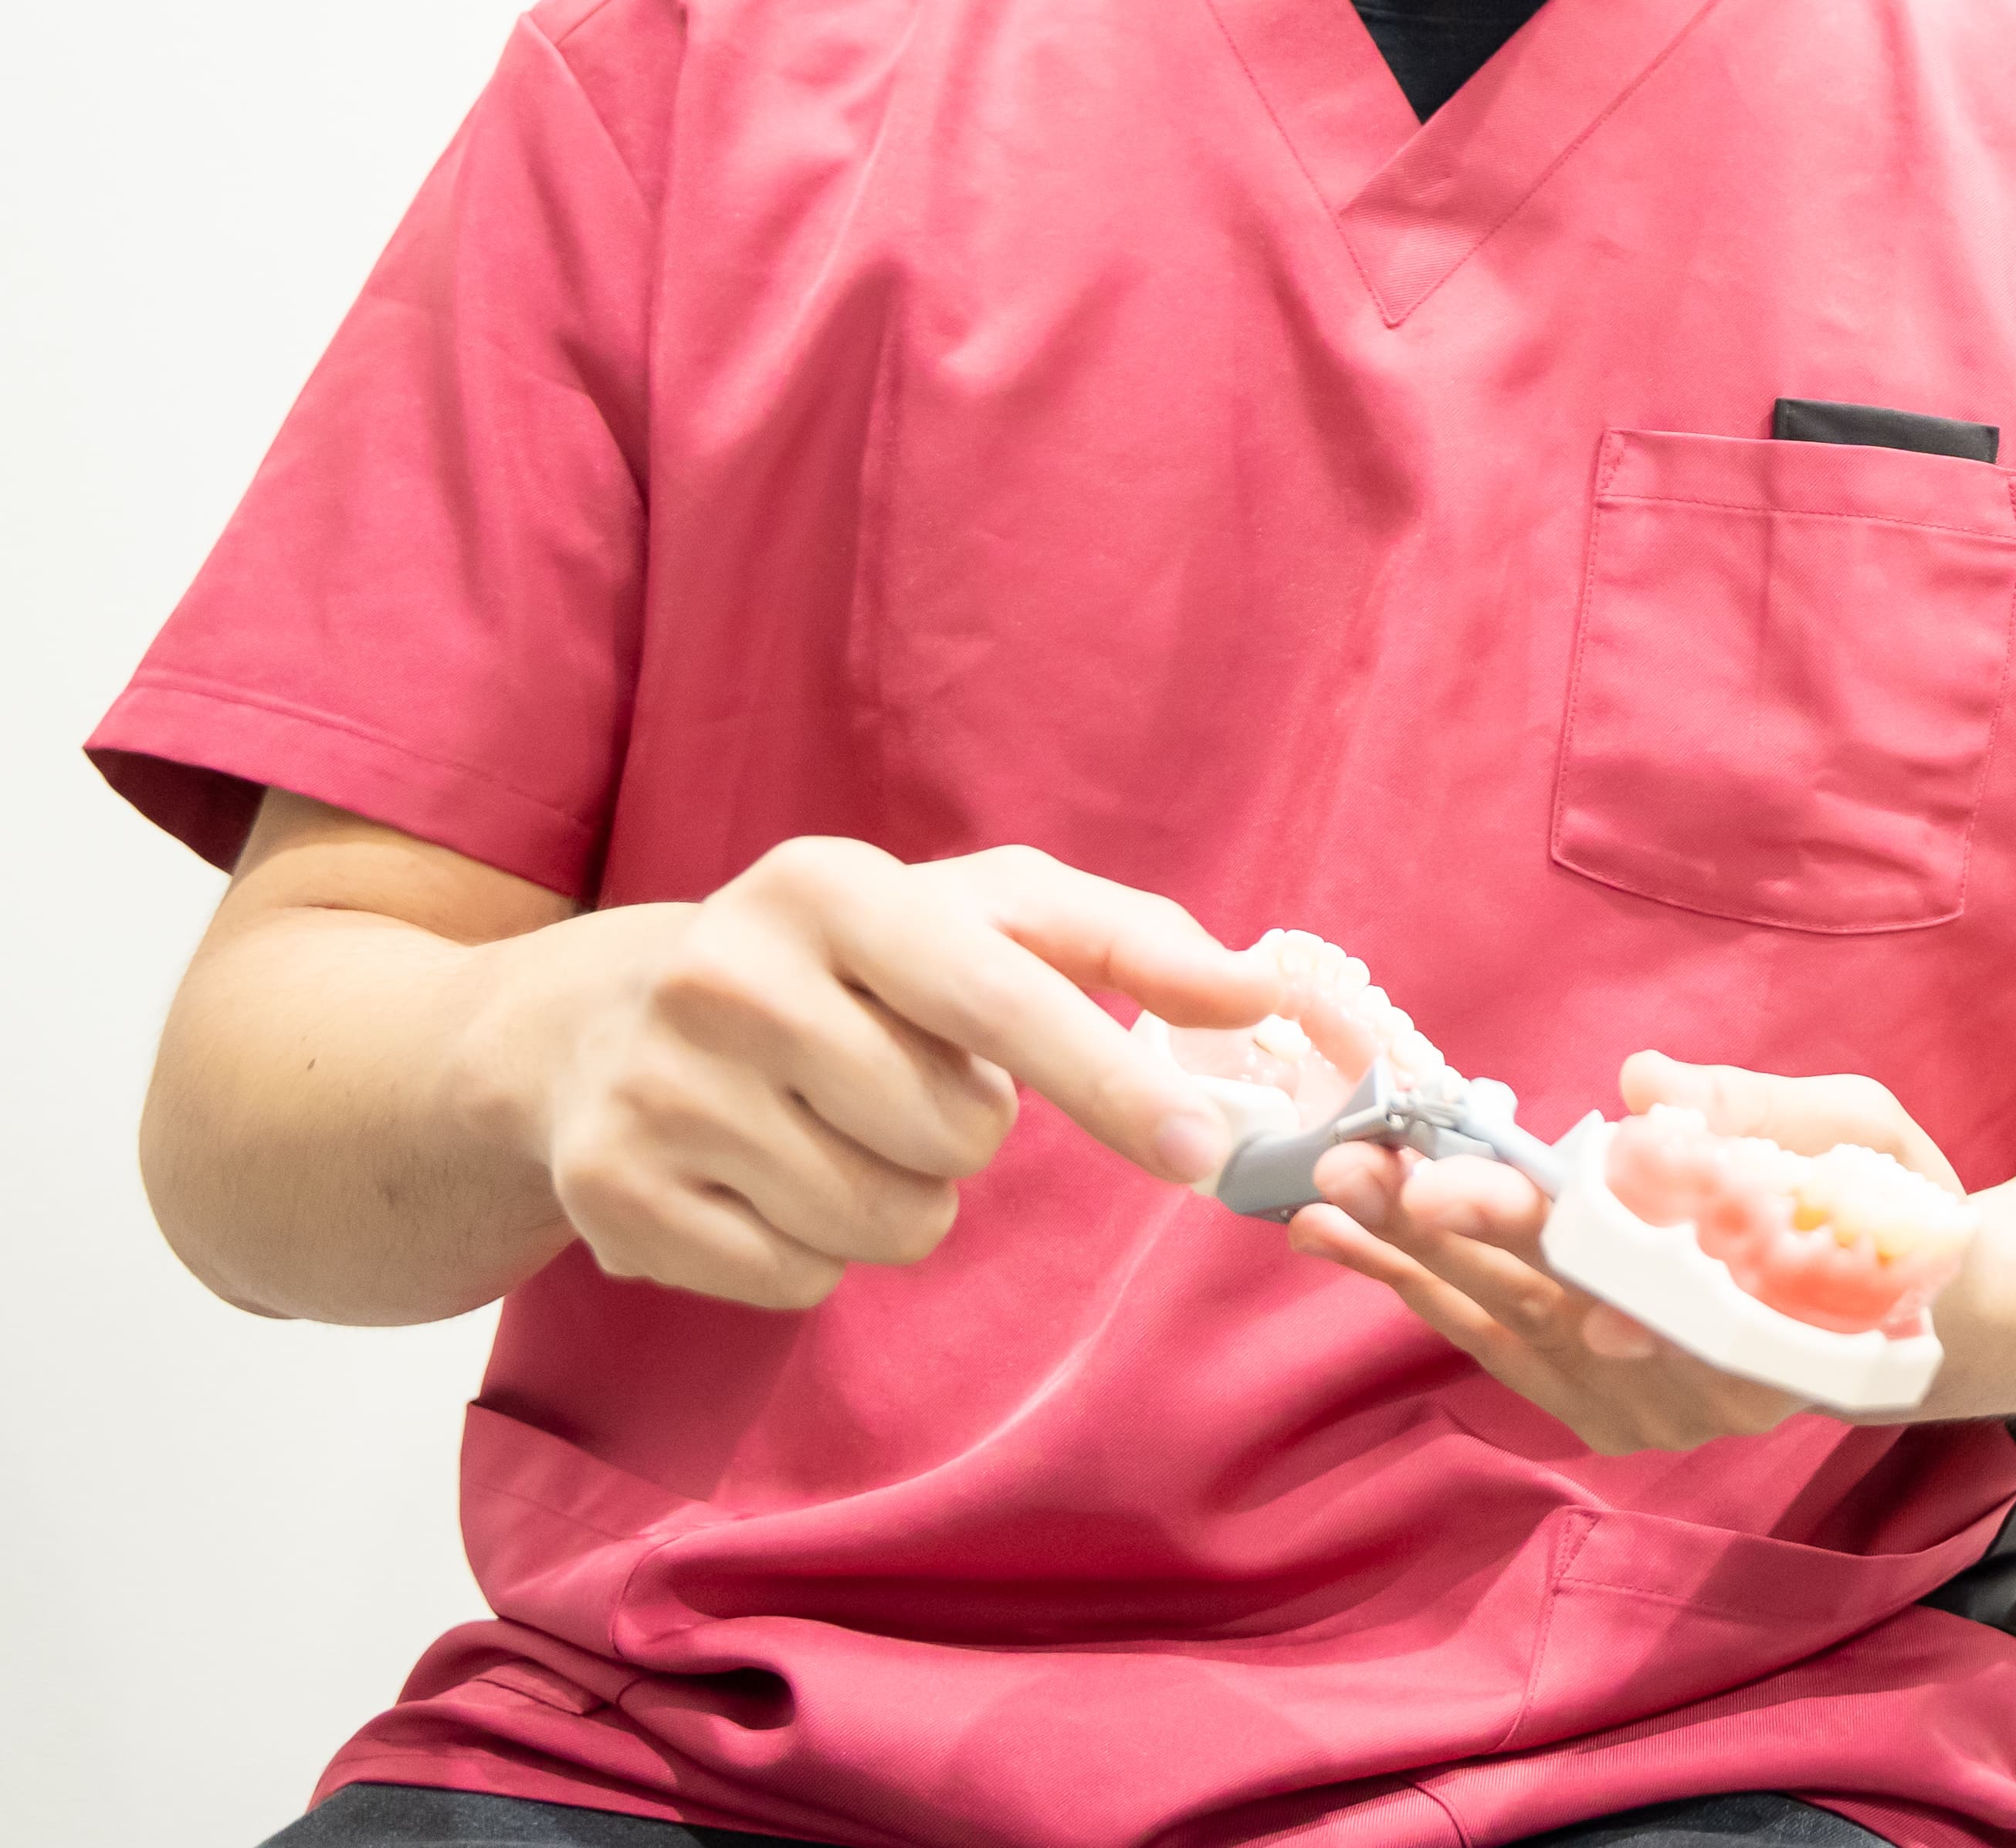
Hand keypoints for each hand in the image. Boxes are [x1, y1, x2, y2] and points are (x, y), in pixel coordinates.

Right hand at [483, 836, 1281, 1310]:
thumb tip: (1264, 992)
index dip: (1115, 1081)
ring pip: (885, 1220)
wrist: (601, 1026)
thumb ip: (1130, 943)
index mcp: (829, 888)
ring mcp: (658, 1089)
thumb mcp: (977, 916)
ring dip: (897, 1197)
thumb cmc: (848, 966)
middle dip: (964, 1131)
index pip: (1002, 998)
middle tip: (897, 1084)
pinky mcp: (612, 1195)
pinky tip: (761, 1178)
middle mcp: (725, 975)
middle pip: (956, 1133)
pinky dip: (811, 1250)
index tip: (1207, 1148)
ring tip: (833, 1130)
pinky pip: (798, 1278)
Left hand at [1287, 1052, 1960, 1450]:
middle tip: (1357, 1171)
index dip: (1547, 1239)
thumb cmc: (1891, 1210)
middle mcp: (1698, 1392)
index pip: (1642, 1281)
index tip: (1458, 1192)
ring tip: (1324, 1203)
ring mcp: (1646, 1414)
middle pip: (1554, 1307)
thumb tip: (1646, 1082)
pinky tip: (1359, 1244)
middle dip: (1446, 1238)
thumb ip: (1760, 1115)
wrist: (1913, 1321)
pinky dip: (1427, 1294)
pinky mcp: (1605, 1412)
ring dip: (1408, 1266)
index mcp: (1774, 1325)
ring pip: (1509, 1334)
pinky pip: (1503, 1351)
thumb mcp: (1864, 1137)